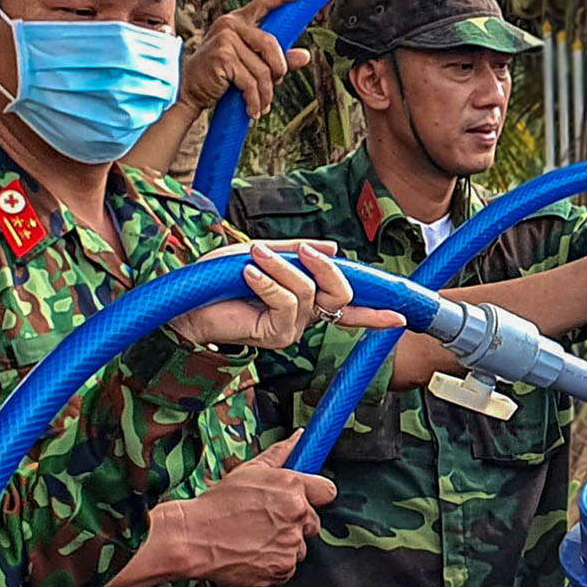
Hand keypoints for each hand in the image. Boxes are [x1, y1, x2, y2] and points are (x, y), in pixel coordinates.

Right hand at [132, 438, 338, 586]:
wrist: (192, 538)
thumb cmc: (217, 505)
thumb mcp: (248, 471)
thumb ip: (280, 454)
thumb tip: (300, 438)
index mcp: (292, 487)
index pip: (327, 492)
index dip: (315, 497)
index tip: (305, 500)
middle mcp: (296, 514)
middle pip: (314, 523)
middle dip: (296, 523)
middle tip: (267, 522)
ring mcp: (291, 543)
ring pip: (300, 547)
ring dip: (285, 545)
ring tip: (256, 538)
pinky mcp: (283, 568)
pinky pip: (289, 567)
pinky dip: (275, 564)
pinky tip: (254, 553)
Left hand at [167, 241, 402, 348]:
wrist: (186, 301)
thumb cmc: (218, 281)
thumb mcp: (261, 254)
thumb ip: (295, 253)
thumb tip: (333, 249)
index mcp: (305, 298)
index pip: (347, 305)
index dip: (375, 310)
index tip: (400, 314)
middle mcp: (304, 316)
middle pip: (342, 297)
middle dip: (327, 270)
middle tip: (304, 250)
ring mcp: (292, 328)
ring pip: (311, 296)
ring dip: (283, 269)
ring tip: (255, 257)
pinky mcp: (276, 336)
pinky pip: (287, 305)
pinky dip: (269, 283)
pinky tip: (250, 274)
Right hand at [182, 0, 308, 115]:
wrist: (189, 90)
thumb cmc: (219, 75)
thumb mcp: (250, 64)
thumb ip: (276, 59)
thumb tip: (305, 56)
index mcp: (238, 21)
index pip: (263, 3)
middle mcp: (230, 25)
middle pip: (271, 45)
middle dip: (279, 69)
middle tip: (277, 84)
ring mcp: (225, 39)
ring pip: (262, 69)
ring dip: (265, 93)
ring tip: (262, 105)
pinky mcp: (223, 57)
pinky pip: (251, 82)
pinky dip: (255, 100)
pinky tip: (253, 110)